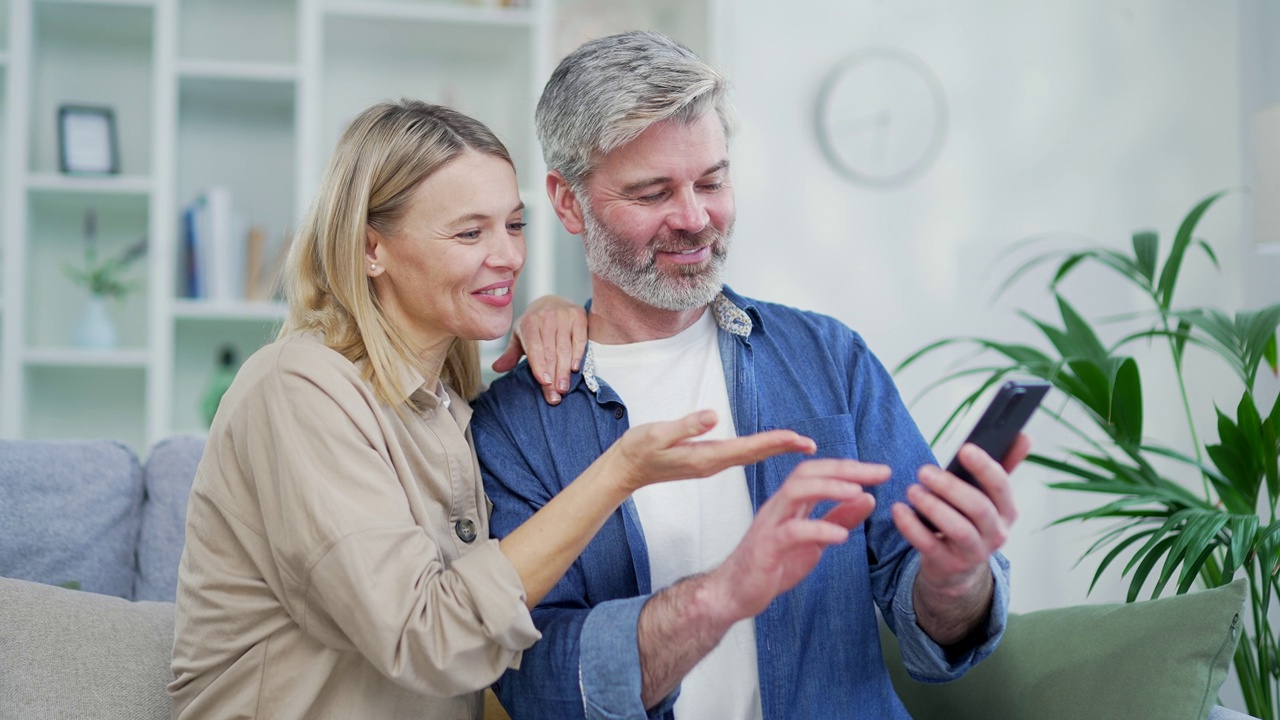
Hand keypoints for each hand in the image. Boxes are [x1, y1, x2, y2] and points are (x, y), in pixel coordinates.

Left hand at [492, 295, 586, 404]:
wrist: (552, 300)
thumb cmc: (534, 324)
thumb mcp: (519, 335)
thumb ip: (511, 353)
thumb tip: (497, 368)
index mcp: (528, 323)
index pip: (534, 348)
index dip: (539, 366)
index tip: (544, 382)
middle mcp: (546, 317)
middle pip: (550, 352)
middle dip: (553, 376)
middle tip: (555, 395)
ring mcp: (563, 315)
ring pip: (565, 348)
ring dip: (565, 370)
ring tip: (563, 388)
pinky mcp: (578, 315)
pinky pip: (580, 339)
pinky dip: (578, 354)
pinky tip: (575, 369)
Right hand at [607, 410, 816, 492]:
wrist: (624, 471)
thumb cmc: (637, 451)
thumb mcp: (656, 435)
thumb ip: (685, 426)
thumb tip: (713, 416)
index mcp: (705, 457)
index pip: (747, 448)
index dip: (774, 442)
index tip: (798, 439)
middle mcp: (712, 463)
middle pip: (755, 454)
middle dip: (783, 447)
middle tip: (811, 444)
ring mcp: (708, 464)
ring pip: (748, 455)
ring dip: (773, 448)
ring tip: (796, 443)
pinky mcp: (703, 461)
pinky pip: (738, 456)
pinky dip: (757, 450)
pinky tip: (765, 447)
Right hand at [709, 459, 889, 621]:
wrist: (736, 593)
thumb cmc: (772, 564)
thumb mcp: (814, 540)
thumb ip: (837, 518)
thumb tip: (867, 498)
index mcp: (790, 502)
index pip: (818, 472)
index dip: (850, 468)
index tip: (881, 472)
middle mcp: (779, 506)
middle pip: (807, 472)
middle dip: (845, 470)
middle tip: (879, 473)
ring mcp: (770, 524)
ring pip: (795, 491)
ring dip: (829, 488)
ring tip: (858, 492)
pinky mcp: (766, 547)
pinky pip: (792, 531)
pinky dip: (818, 530)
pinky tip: (842, 537)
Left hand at [890, 433, 1028, 642]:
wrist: (956, 569)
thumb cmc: (969, 521)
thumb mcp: (987, 497)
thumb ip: (1002, 466)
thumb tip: (1023, 436)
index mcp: (1007, 512)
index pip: (1001, 487)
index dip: (984, 467)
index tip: (965, 449)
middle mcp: (996, 534)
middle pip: (978, 508)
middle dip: (950, 487)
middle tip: (924, 471)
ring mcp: (973, 553)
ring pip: (957, 529)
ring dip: (932, 506)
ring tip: (912, 490)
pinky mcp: (948, 565)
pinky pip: (929, 545)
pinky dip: (911, 526)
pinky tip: (898, 510)